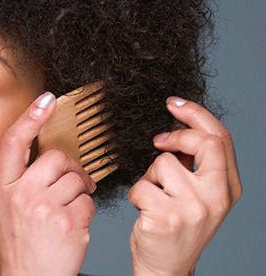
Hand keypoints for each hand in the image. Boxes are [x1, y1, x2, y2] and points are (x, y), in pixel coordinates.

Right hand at [0, 92, 96, 275]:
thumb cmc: (21, 241)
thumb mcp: (7, 207)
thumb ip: (22, 179)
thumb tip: (52, 155)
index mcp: (3, 188)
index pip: (13, 143)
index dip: (30, 118)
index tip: (46, 99)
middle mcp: (20, 194)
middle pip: (56, 157)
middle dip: (69, 169)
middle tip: (68, 187)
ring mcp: (44, 208)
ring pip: (77, 179)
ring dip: (79, 194)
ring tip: (65, 214)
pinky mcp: (68, 222)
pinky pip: (88, 201)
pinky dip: (86, 212)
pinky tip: (72, 226)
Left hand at [129, 97, 241, 275]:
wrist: (166, 268)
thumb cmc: (176, 228)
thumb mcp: (198, 197)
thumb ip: (196, 166)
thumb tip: (179, 130)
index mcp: (228, 188)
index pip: (220, 138)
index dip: (195, 114)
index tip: (174, 104)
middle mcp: (217, 197)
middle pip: (203, 142)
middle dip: (176, 134)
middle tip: (159, 141)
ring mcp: (193, 208)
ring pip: (162, 163)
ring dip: (149, 176)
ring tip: (154, 197)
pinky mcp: (166, 217)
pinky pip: (141, 185)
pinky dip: (135, 194)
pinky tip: (144, 211)